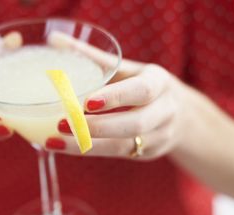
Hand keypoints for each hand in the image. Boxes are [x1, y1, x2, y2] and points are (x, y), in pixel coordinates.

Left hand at [46, 32, 188, 159]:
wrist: (180, 115)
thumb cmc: (142, 85)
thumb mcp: (127, 69)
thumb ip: (94, 58)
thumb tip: (53, 40)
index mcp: (159, 82)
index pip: (141, 91)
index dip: (116, 97)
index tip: (86, 102)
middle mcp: (164, 111)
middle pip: (135, 124)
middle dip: (97, 127)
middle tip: (61, 124)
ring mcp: (159, 137)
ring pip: (123, 146)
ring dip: (86, 145)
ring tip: (54, 141)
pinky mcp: (147, 154)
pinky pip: (116, 155)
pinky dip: (89, 151)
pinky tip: (63, 146)